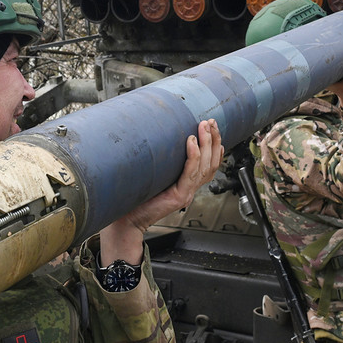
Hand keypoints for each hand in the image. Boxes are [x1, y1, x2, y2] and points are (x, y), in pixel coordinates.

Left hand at [99, 119, 223, 264]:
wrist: (127, 220)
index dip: (215, 147)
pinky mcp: (178, 197)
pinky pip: (190, 174)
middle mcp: (190, 189)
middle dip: (214, 140)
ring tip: (204, 127)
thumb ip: (163, 161)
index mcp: (187, 184)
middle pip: (212, 163)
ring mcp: (186, 193)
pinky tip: (191, 142)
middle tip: (211, 122)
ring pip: (205, 167)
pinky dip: (193, 156)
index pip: (210, 164)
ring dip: (206, 144)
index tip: (213, 128)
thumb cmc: (137, 198)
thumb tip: (161, 137)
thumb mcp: (155, 175)